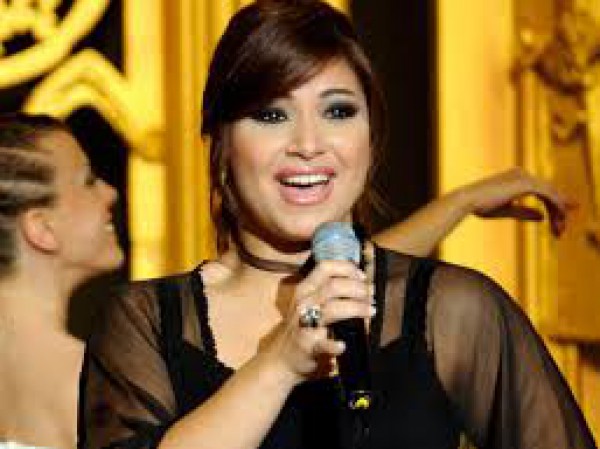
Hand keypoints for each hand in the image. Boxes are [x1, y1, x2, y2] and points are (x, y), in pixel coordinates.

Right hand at [260, 260, 373, 384]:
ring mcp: (304, 324)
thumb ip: (331, 291)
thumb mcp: (310, 303)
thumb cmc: (302, 326)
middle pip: (333, 286)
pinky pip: (322, 343)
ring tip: (371, 312)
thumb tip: (365, 284)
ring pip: (332, 309)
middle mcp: (303, 302)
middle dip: (357, 288)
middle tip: (371, 296)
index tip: (363, 276)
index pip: (325, 267)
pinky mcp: (307, 346)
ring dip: (356, 308)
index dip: (347, 268)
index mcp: (305, 289)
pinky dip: (334, 345)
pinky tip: (343, 345)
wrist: (282, 357)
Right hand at [458, 168, 576, 235]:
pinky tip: (559, 220)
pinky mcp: (526, 184)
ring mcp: (524, 177)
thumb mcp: (506, 210)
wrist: (467, 200)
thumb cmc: (480, 205)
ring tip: (560, 230)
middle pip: (548, 191)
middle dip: (559, 209)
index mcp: (515, 177)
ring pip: (551, 194)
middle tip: (563, 228)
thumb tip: (543, 216)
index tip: (560, 218)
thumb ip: (524, 212)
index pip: (540, 189)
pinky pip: (549, 196)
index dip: (551, 203)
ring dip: (558, 212)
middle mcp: (522, 174)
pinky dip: (556, 207)